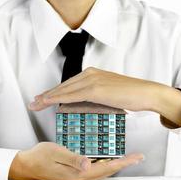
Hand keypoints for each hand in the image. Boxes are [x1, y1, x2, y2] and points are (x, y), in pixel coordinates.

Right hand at [8, 142, 143, 179]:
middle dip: (124, 164)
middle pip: (108, 171)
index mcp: (78, 175)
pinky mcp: (75, 176)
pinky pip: (95, 171)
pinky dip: (105, 165)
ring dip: (116, 164)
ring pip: (103, 172)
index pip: (106, 168)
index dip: (123, 162)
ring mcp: (78, 179)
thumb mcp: (57, 153)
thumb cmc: (40, 157)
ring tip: (127, 158)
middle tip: (137, 156)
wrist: (28, 166)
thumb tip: (89, 164)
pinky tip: (108, 159)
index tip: (136, 157)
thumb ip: (74, 159)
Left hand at [29, 67, 180, 126]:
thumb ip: (96, 97)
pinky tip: (48, 102)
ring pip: (64, 90)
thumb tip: (85, 105)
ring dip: (48, 97)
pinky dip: (58, 98)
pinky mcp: (96, 89)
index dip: (54, 92)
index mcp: (93, 74)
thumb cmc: (130, 95)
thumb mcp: (109, 94)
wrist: (147, 92)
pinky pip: (72, 95)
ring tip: (35, 104)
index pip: (69, 84)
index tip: (44, 98)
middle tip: (33, 102)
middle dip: (46, 95)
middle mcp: (90, 74)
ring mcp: (92, 80)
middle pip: (63, 86)